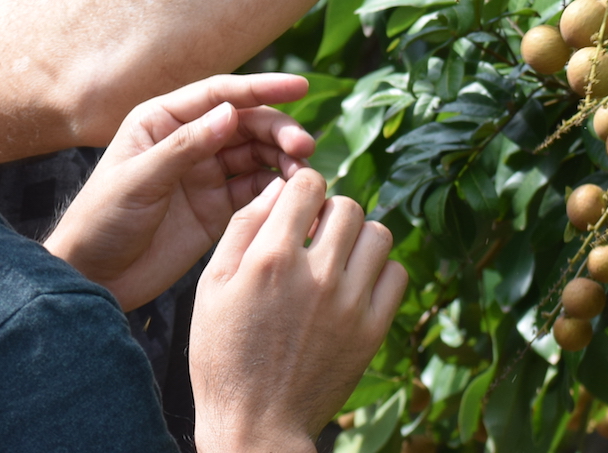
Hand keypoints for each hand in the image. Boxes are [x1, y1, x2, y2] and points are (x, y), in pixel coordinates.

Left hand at [44, 74, 315, 310]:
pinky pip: (255, 189)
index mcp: (163, 121)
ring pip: (257, 155)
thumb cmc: (100, 222)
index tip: (300, 87)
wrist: (92, 278)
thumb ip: (184, 148)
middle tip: (304, 148)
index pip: (220, 94)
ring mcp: (205, 173)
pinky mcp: (217, 207)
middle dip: (278, 130)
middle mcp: (189, 140)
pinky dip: (277, 189)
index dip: (262, 88)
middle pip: (247, 123)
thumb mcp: (137, 181)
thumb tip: (229, 114)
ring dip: (283, 159)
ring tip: (304, 173)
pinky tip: (293, 194)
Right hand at [191, 169, 406, 452]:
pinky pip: (396, 273)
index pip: (309, 185)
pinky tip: (356, 285)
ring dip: (359, 239)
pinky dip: (380, 271)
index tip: (298, 210)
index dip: (303, 190)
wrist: (255, 424)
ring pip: (378, 234)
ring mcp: (349, 303)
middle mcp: (315, 274)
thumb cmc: (225, 354)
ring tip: (338, 260)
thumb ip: (243, 228)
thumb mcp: (211, 287)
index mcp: (272, 258)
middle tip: (315, 240)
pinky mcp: (372, 329)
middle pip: (347, 206)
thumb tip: (277, 186)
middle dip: (330, 214)